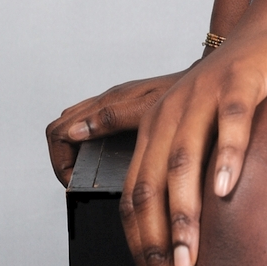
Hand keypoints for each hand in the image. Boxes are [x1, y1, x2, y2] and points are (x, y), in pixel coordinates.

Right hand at [46, 72, 187, 186]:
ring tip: (91, 177)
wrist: (208, 82)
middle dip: (62, 160)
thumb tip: (74, 132)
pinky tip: (106, 163)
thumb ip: (112, 118)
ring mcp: (112, 106)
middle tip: (79, 183)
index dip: (59, 162)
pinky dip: (87, 146)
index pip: (58, 131)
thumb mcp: (147, 110)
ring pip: (73, 128)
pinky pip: (92, 126)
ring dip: (73, 153)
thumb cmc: (182, 93)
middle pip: (60, 130)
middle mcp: (105, 102)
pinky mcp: (123, 111)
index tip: (75, 182)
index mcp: (106, 103)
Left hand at [120, 13, 266, 265]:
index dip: (139, 246)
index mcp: (156, 126)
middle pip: (149, 185)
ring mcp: (205, 93)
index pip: (133, 196)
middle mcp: (172, 110)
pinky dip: (227, 156)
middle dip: (155, 243)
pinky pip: (231, 121)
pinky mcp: (241, 79)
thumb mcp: (202, 126)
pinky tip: (227, 188)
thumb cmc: (242, 87)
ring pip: (183, 161)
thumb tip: (173, 233)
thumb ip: (183, 169)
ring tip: (190, 256)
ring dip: (183, 214)